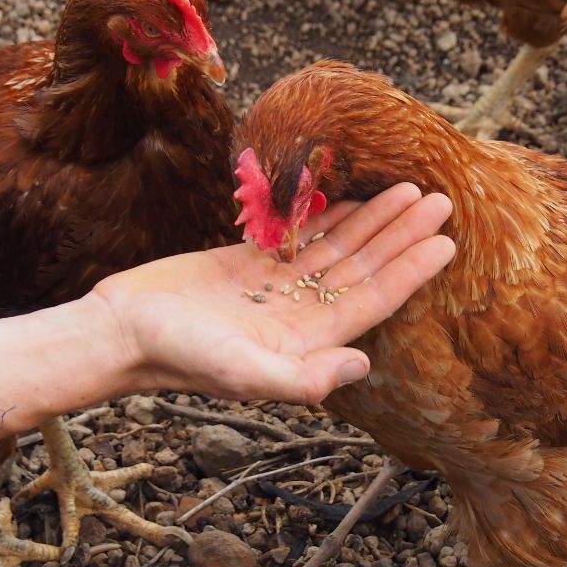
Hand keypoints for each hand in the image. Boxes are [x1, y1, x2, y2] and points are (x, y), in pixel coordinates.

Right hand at [92, 183, 454, 403]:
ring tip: (406, 187)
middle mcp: (300, 314)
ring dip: (372, 219)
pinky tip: (351, 193)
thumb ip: (301, 378)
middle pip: (364, 268)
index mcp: (308, 341)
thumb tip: (360, 366)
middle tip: (441, 198)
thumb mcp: (241, 372)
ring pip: (336, 248)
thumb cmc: (178, 356)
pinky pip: (300, 235)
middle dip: (402, 234)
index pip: (373, 300)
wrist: (120, 332)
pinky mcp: (249, 265)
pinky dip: (327, 214)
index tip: (445, 240)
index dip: (411, 270)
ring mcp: (276, 289)